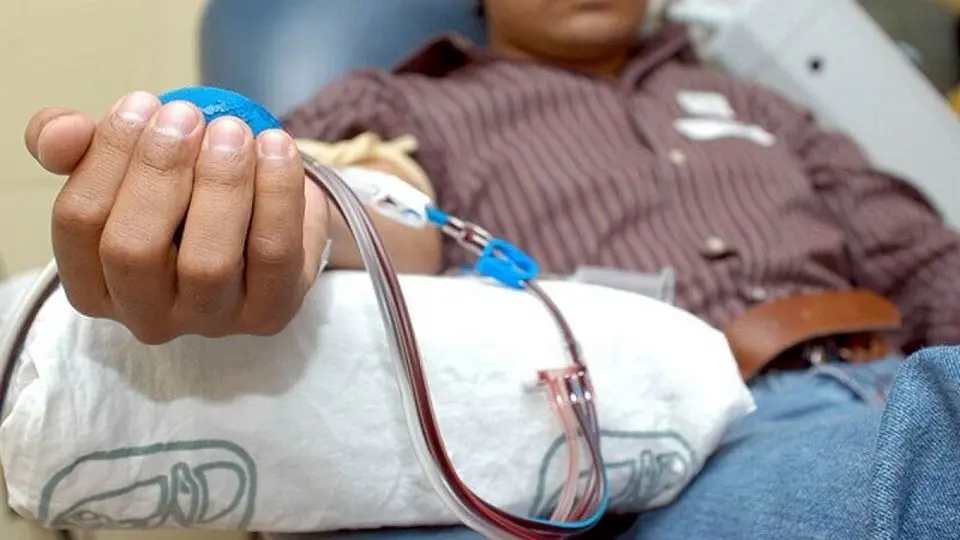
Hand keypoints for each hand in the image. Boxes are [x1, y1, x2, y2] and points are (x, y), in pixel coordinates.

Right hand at [24, 91, 329, 343]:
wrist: (266, 213)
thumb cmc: (183, 191)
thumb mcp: (126, 163)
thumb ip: (77, 144)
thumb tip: (61, 134)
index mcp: (94, 283)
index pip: (78, 222)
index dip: (107, 155)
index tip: (143, 103)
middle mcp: (147, 315)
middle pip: (134, 250)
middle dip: (159, 171)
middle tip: (187, 116)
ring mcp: (211, 322)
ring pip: (207, 263)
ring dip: (220, 183)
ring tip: (232, 130)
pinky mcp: (270, 312)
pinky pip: (274, 253)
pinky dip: (276, 193)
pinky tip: (274, 146)